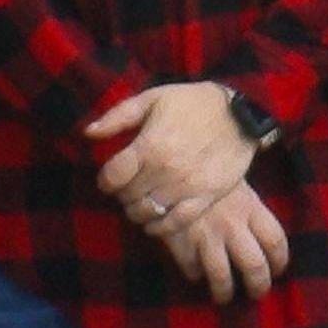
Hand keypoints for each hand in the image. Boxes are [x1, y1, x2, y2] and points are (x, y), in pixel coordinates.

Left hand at [87, 81, 255, 237]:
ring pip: (148, 212)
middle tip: (126, 188)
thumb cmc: (191, 103)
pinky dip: (159, 228)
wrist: (239, 114)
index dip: (105, 181)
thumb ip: (117, 116)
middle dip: (121, 194)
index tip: (108, 178)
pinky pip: (176, 223)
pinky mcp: (206, 198)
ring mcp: (187, 187)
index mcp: (150, 145)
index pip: (112, 177)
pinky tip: (153, 223)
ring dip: (137, 211)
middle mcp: (166, 170)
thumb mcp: (152, 99)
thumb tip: (88, 133)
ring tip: (139, 202)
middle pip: (128, 196)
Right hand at [155, 183, 292, 304]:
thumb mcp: (235, 182)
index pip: (276, 241)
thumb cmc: (207, 171)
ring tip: (224, 297)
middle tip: (256, 293)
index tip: (276, 269)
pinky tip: (196, 272)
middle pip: (255, 266)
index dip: (280, 261)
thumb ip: (249, 209)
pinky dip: (194, 274)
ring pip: (222, 277)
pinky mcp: (181, 242)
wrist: (169, 167)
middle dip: (258, 286)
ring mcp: (206, 236)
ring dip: (224, 292)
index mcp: (250, 207)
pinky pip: (192, 269)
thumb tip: (261, 238)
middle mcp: (232, 225)